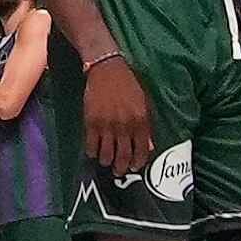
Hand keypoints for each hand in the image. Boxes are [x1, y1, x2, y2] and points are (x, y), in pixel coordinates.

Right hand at [81, 54, 154, 178]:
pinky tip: (94, 151)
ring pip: (106, 154)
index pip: (141, 151)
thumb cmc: (128, 85)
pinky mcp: (91, 122)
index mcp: (140, 121)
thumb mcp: (144, 104)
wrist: (107, 69)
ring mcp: (107, 125)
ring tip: (106, 161)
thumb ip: (147, 126)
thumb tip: (149, 147)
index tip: (134, 167)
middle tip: (119, 171)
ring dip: (106, 161)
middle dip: (121, 168)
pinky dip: (92, 152)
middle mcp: (125, 126)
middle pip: (123, 156)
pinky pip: (91, 145)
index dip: (138, 163)